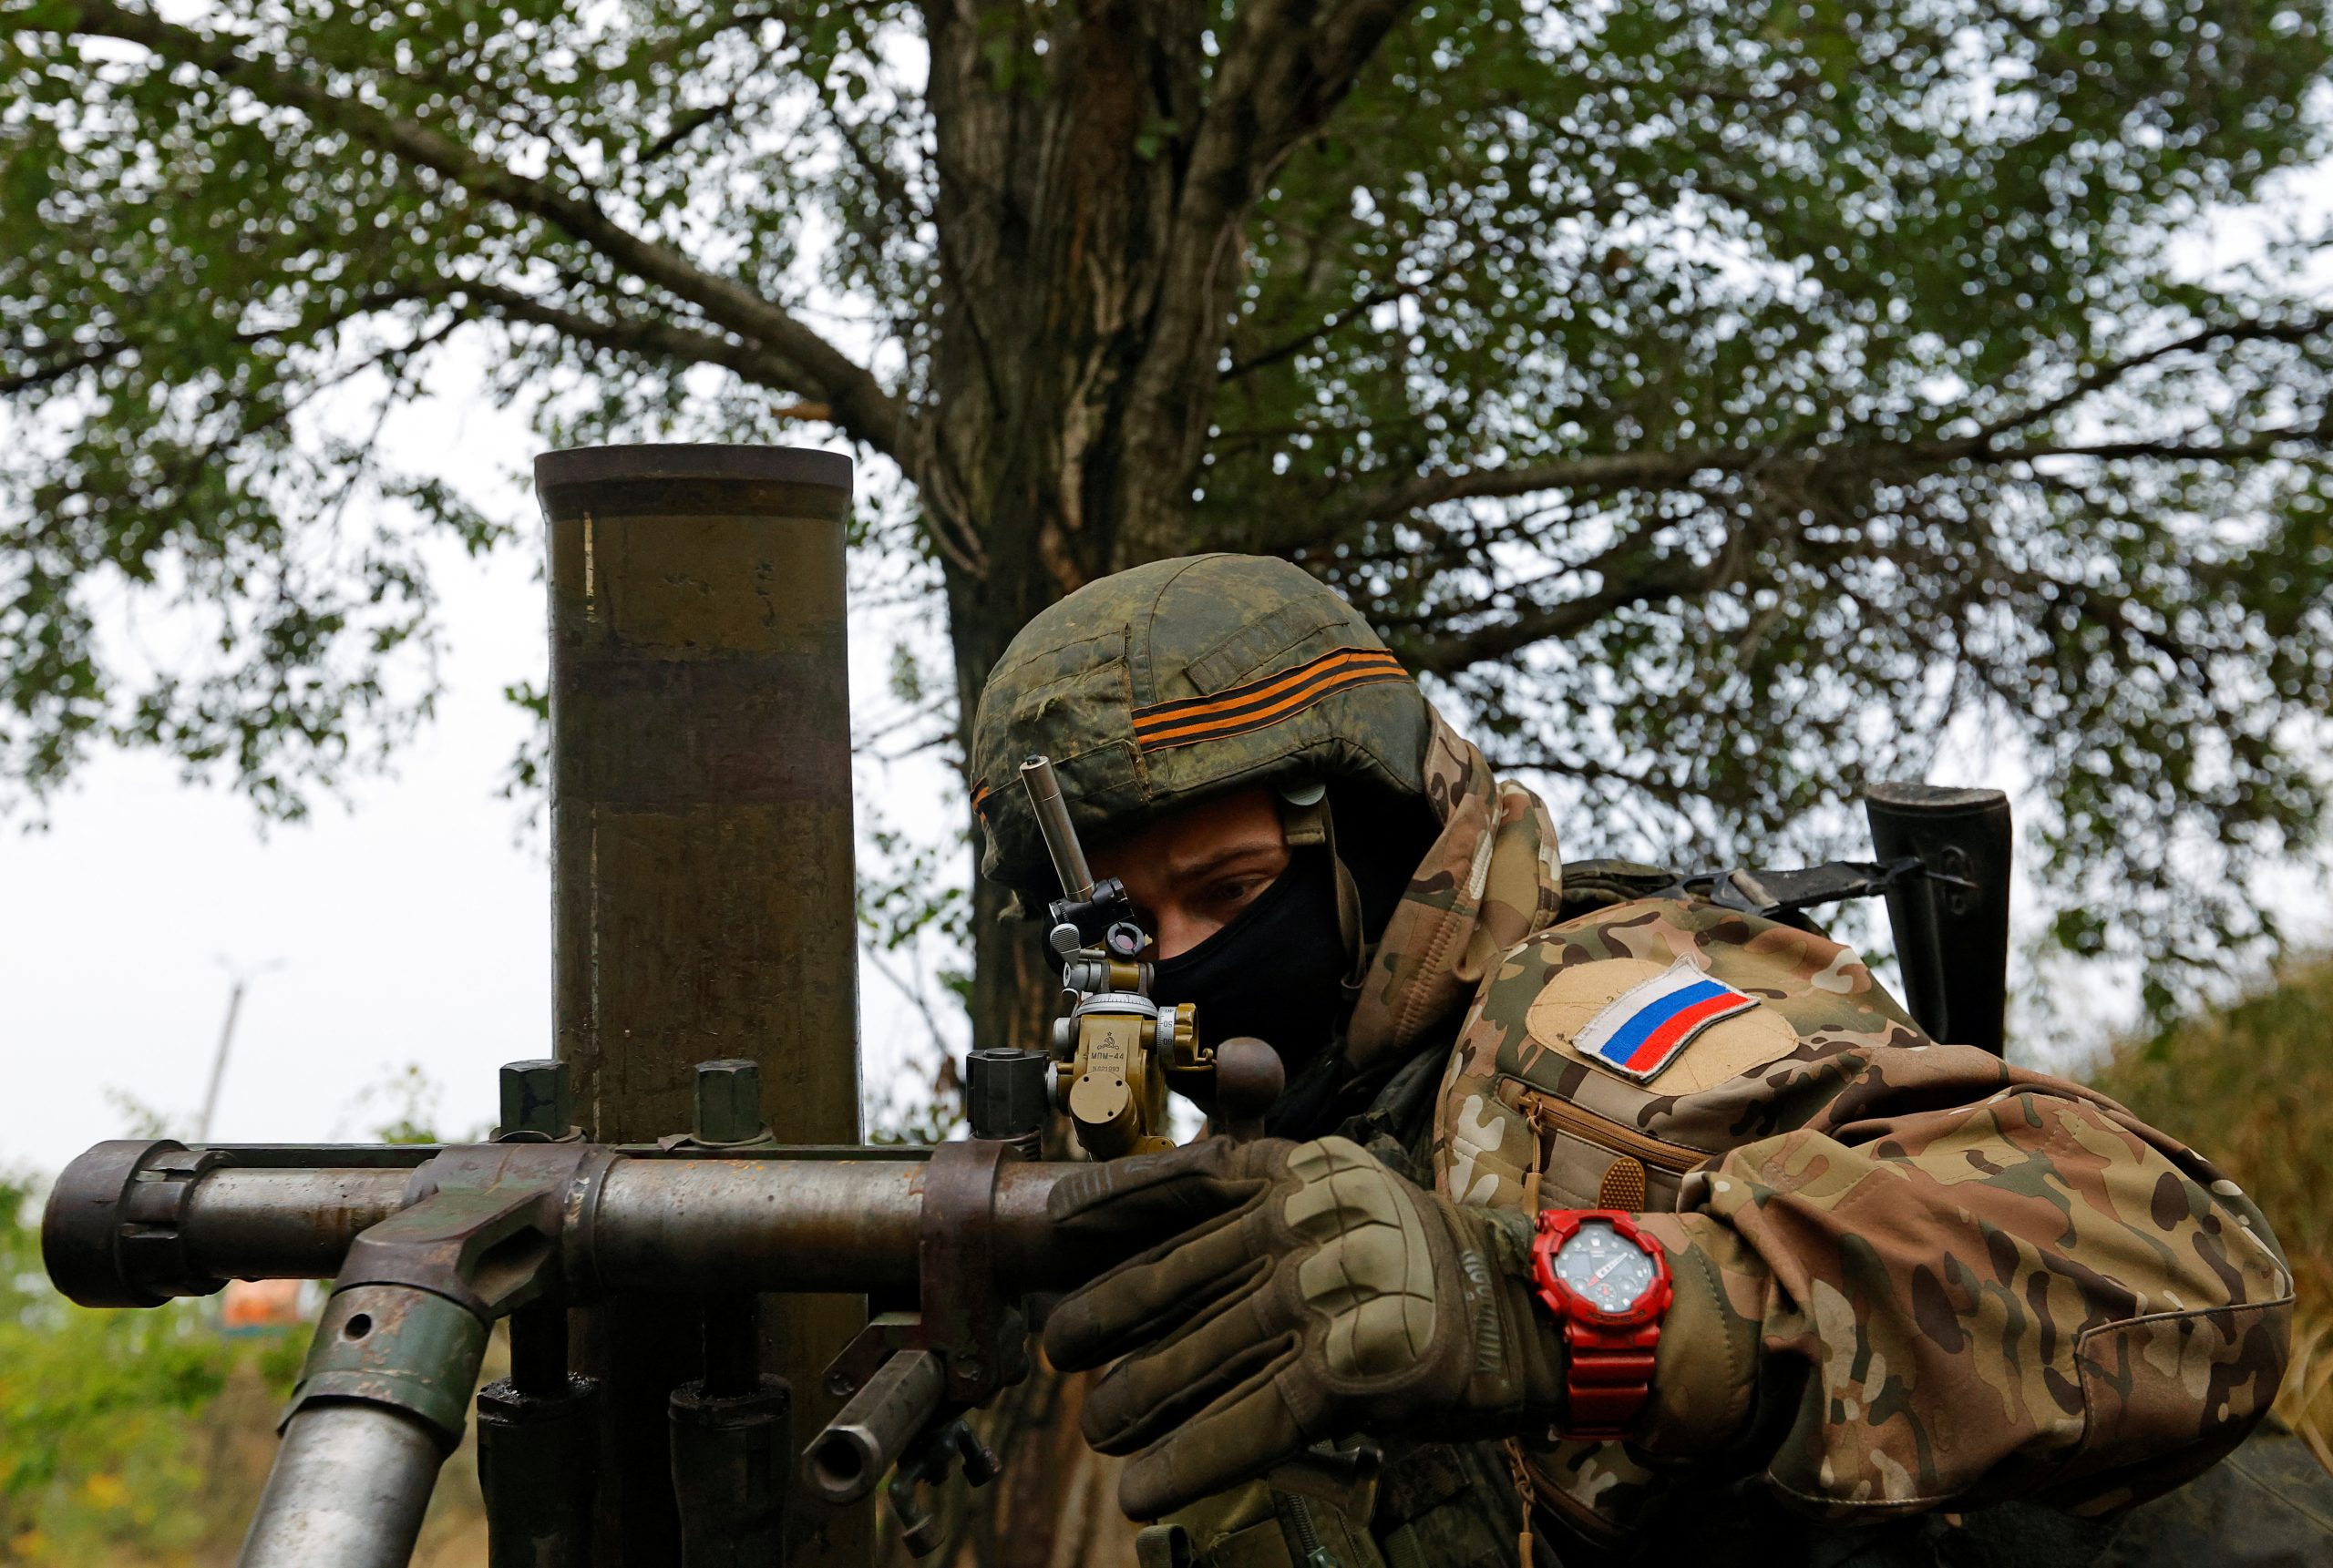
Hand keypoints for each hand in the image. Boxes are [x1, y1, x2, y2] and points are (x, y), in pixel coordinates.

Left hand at [1043, 1135, 1561, 1517]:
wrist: (1532, 1312)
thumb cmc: (1427, 1261)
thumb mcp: (1351, 1192)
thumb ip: (1269, 1197)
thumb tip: (1167, 1236)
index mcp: (1302, 1173)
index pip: (1187, 1179)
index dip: (1113, 1203)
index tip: (1056, 1222)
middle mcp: (1307, 1223)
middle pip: (1178, 1275)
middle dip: (1105, 1316)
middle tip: (1057, 1344)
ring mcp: (1327, 1295)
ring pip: (1200, 1354)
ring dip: (1137, 1399)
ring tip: (1098, 1429)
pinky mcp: (1349, 1369)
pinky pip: (1250, 1422)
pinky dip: (1189, 1460)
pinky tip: (1145, 1489)